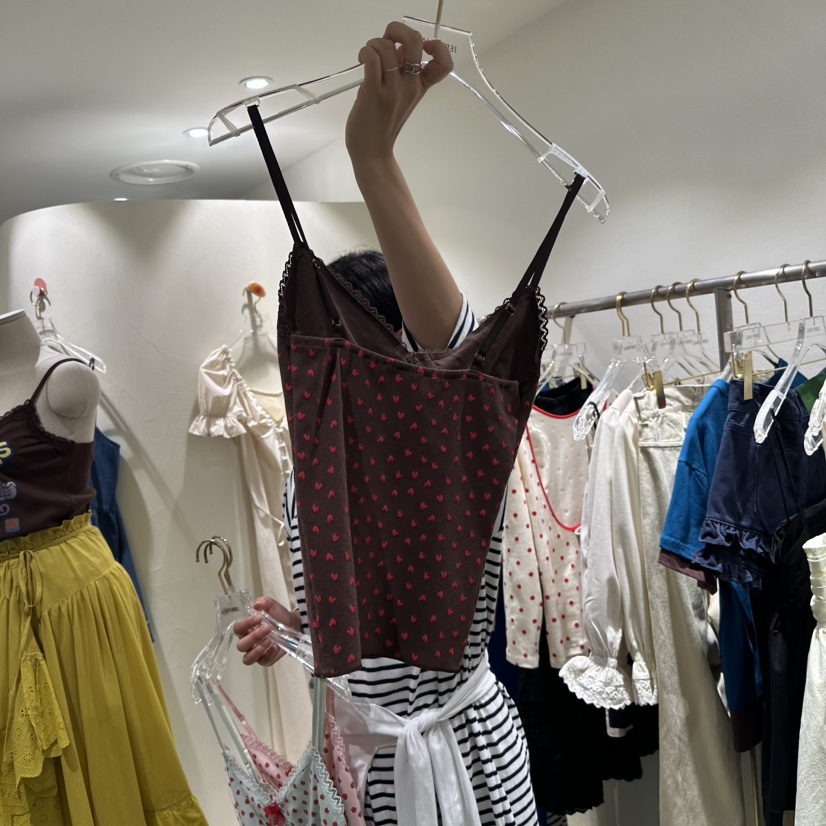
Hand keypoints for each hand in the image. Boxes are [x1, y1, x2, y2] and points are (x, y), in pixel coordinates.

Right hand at [233, 596, 300, 666]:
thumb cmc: (278, 615)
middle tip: (267, 628)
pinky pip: (262, 661)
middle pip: (241, 645)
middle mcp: (248, 642)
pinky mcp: (266, 660)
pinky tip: (275, 646)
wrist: (293, 624)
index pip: (238, 629)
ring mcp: (256, 653)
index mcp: (246, 629)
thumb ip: (263, 602)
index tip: (259, 617)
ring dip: (257, 650)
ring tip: (269, 640)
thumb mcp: (271, 605)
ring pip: (247, 658)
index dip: (245, 624)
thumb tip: (256, 605)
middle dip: (253, 637)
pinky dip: (268, 654)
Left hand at [345, 20, 453, 165]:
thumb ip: (400, 72)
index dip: (437, 46)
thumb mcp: (399, 98)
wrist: (372, 152)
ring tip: (368, 56)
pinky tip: (362, 61)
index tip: (422, 47)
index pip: (444, 64)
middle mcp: (410, 87)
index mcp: (420, 87)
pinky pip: (372, 58)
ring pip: (386, 46)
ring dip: (373, 43)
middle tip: (387, 39)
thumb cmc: (382, 124)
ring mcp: (392, 90)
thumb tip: (395, 47)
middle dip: (397, 29)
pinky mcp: (373, 93)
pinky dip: (365, 53)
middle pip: (414, 41)